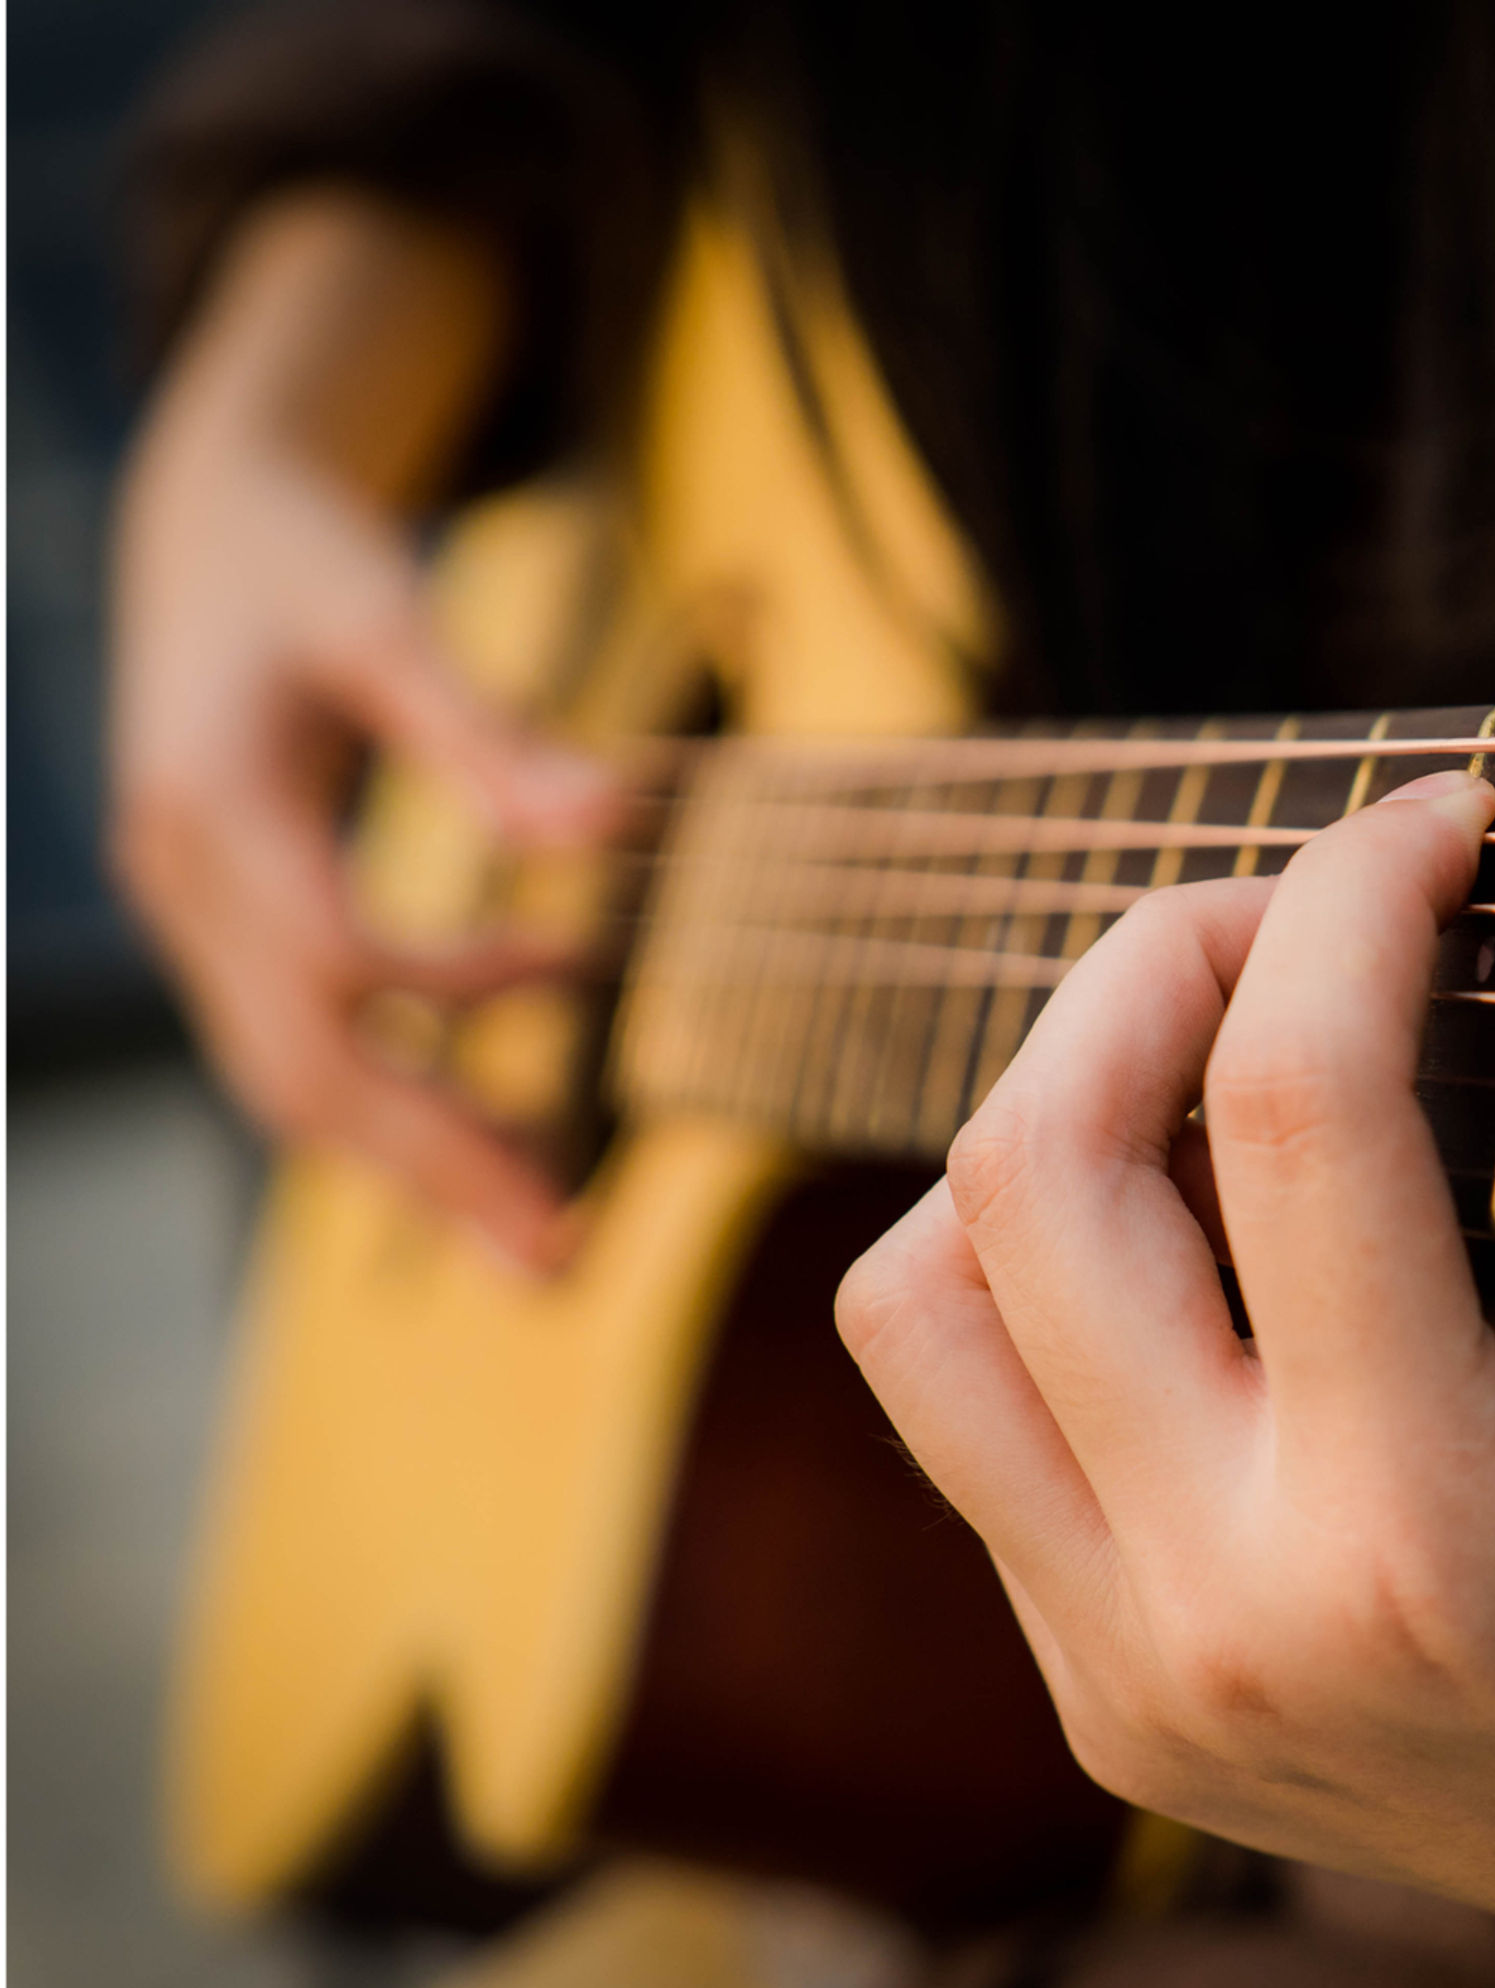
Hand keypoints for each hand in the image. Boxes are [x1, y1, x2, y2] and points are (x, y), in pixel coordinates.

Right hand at [108, 194, 616, 1269]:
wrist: (203, 524)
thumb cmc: (302, 554)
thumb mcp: (387, 614)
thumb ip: (485, 727)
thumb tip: (609, 824)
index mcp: (213, 804)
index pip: (327, 954)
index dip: (449, 993)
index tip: (573, 982)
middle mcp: (182, 883)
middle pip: (303, 1067)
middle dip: (434, 1164)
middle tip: (565, 1252)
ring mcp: (191, 920)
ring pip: (295, 1082)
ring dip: (421, 1161)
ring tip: (549, 1227)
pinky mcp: (225, 931)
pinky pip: (304, 1048)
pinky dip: (403, 1093)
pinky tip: (507, 1109)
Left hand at [839, 771, 1494, 1987]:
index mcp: (1431, 1544)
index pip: (1296, 1112)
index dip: (1353, 896)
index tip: (1437, 816)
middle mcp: (1227, 1627)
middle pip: (1032, 1179)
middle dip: (1153, 961)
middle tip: (1301, 905)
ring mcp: (1137, 1682)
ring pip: (918, 1307)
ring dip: (1044, 1128)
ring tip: (1212, 1064)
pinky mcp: (1106, 1705)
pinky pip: (971, 1425)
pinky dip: (1053, 1281)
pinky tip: (1215, 1237)